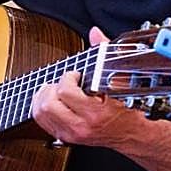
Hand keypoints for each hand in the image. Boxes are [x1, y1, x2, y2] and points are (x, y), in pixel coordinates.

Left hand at [30, 25, 130, 145]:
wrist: (131, 134)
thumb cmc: (127, 108)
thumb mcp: (120, 81)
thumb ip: (105, 54)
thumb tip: (95, 33)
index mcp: (95, 112)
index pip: (66, 92)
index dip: (68, 77)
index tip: (75, 75)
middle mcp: (81, 126)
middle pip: (47, 104)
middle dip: (51, 88)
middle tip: (62, 83)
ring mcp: (71, 134)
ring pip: (40, 113)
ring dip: (43, 97)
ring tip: (55, 91)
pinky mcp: (64, 137)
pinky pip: (41, 121)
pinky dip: (41, 108)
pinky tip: (52, 101)